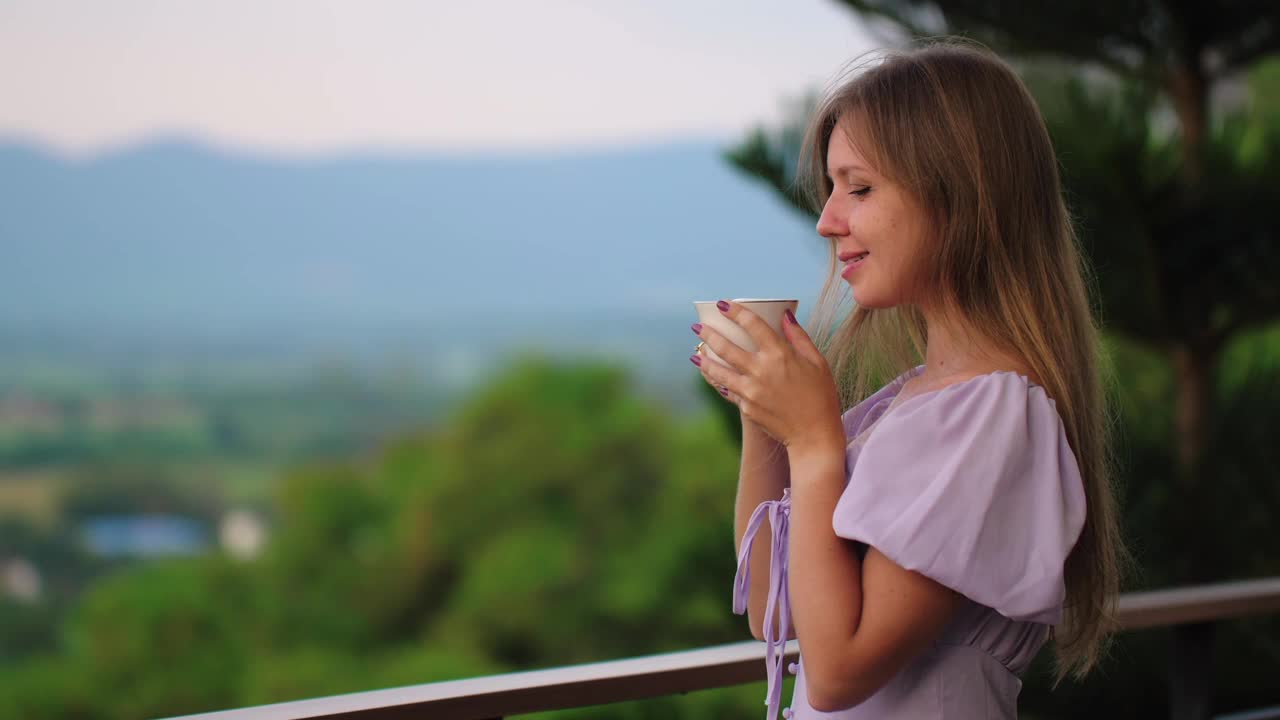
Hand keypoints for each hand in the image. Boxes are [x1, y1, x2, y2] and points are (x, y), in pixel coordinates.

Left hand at [690, 300, 843, 453]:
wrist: (814, 434)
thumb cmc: (820, 396)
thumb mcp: (817, 362)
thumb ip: (799, 337)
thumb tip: (786, 315)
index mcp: (780, 354)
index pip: (752, 324)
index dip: (735, 312)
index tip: (723, 305)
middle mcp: (761, 370)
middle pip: (727, 347)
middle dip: (709, 335)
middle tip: (697, 328)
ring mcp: (751, 390)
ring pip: (719, 371)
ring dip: (704, 360)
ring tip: (695, 353)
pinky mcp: (746, 407)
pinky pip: (727, 390)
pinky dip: (716, 381)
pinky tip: (709, 375)